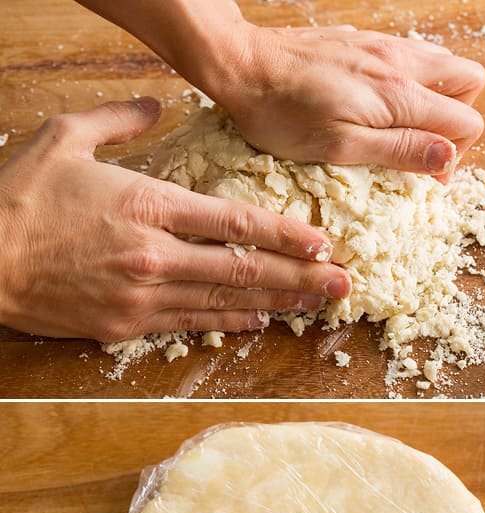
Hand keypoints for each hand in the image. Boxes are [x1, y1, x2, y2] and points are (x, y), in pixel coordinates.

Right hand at [0, 99, 350, 341]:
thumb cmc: (16, 199)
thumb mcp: (64, 139)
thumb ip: (119, 121)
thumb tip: (157, 104)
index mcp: (146, 204)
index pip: (235, 222)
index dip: (285, 234)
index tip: (321, 241)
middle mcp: (155, 256)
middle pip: (245, 270)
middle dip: (300, 277)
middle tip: (342, 284)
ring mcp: (143, 296)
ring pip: (226, 303)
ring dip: (277, 305)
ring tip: (316, 306)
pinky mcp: (128, 326)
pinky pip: (193, 325)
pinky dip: (231, 322)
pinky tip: (260, 321)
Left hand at [210, 25, 484, 176]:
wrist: (243, 67)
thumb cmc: (284, 116)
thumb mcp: (342, 148)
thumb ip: (400, 151)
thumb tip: (447, 159)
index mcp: (398, 94)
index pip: (466, 121)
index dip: (455, 156)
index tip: (425, 174)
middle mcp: (399, 63)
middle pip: (469, 83)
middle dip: (458, 120)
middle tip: (423, 148)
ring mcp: (383, 47)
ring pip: (443, 67)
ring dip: (436, 100)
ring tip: (403, 128)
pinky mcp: (365, 42)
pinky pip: (411, 58)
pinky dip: (411, 85)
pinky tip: (380, 107)